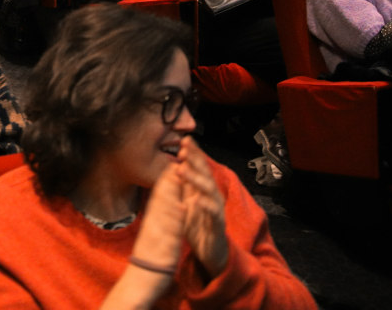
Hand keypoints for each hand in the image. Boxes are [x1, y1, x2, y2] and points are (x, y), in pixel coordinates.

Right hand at [128, 158, 185, 282]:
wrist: (140, 281)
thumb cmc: (148, 258)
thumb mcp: (151, 234)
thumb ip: (156, 220)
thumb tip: (162, 206)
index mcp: (151, 222)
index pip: (157, 199)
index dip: (164, 181)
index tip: (171, 165)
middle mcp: (152, 226)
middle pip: (160, 200)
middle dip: (168, 181)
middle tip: (174, 161)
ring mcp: (157, 236)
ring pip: (165, 211)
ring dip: (171, 193)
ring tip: (177, 176)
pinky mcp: (164, 247)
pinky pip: (171, 231)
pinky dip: (176, 219)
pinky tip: (181, 208)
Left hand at [178, 138, 227, 275]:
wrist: (211, 252)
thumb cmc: (198, 226)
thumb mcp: (187, 203)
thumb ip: (184, 187)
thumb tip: (174, 165)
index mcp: (204, 189)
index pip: (199, 167)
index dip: (193, 153)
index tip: (184, 139)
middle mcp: (212, 196)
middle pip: (205, 173)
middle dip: (195, 159)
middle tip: (184, 146)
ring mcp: (216, 209)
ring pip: (208, 190)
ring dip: (195, 178)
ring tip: (182, 169)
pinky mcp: (217, 225)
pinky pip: (212, 213)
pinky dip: (204, 206)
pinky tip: (196, 199)